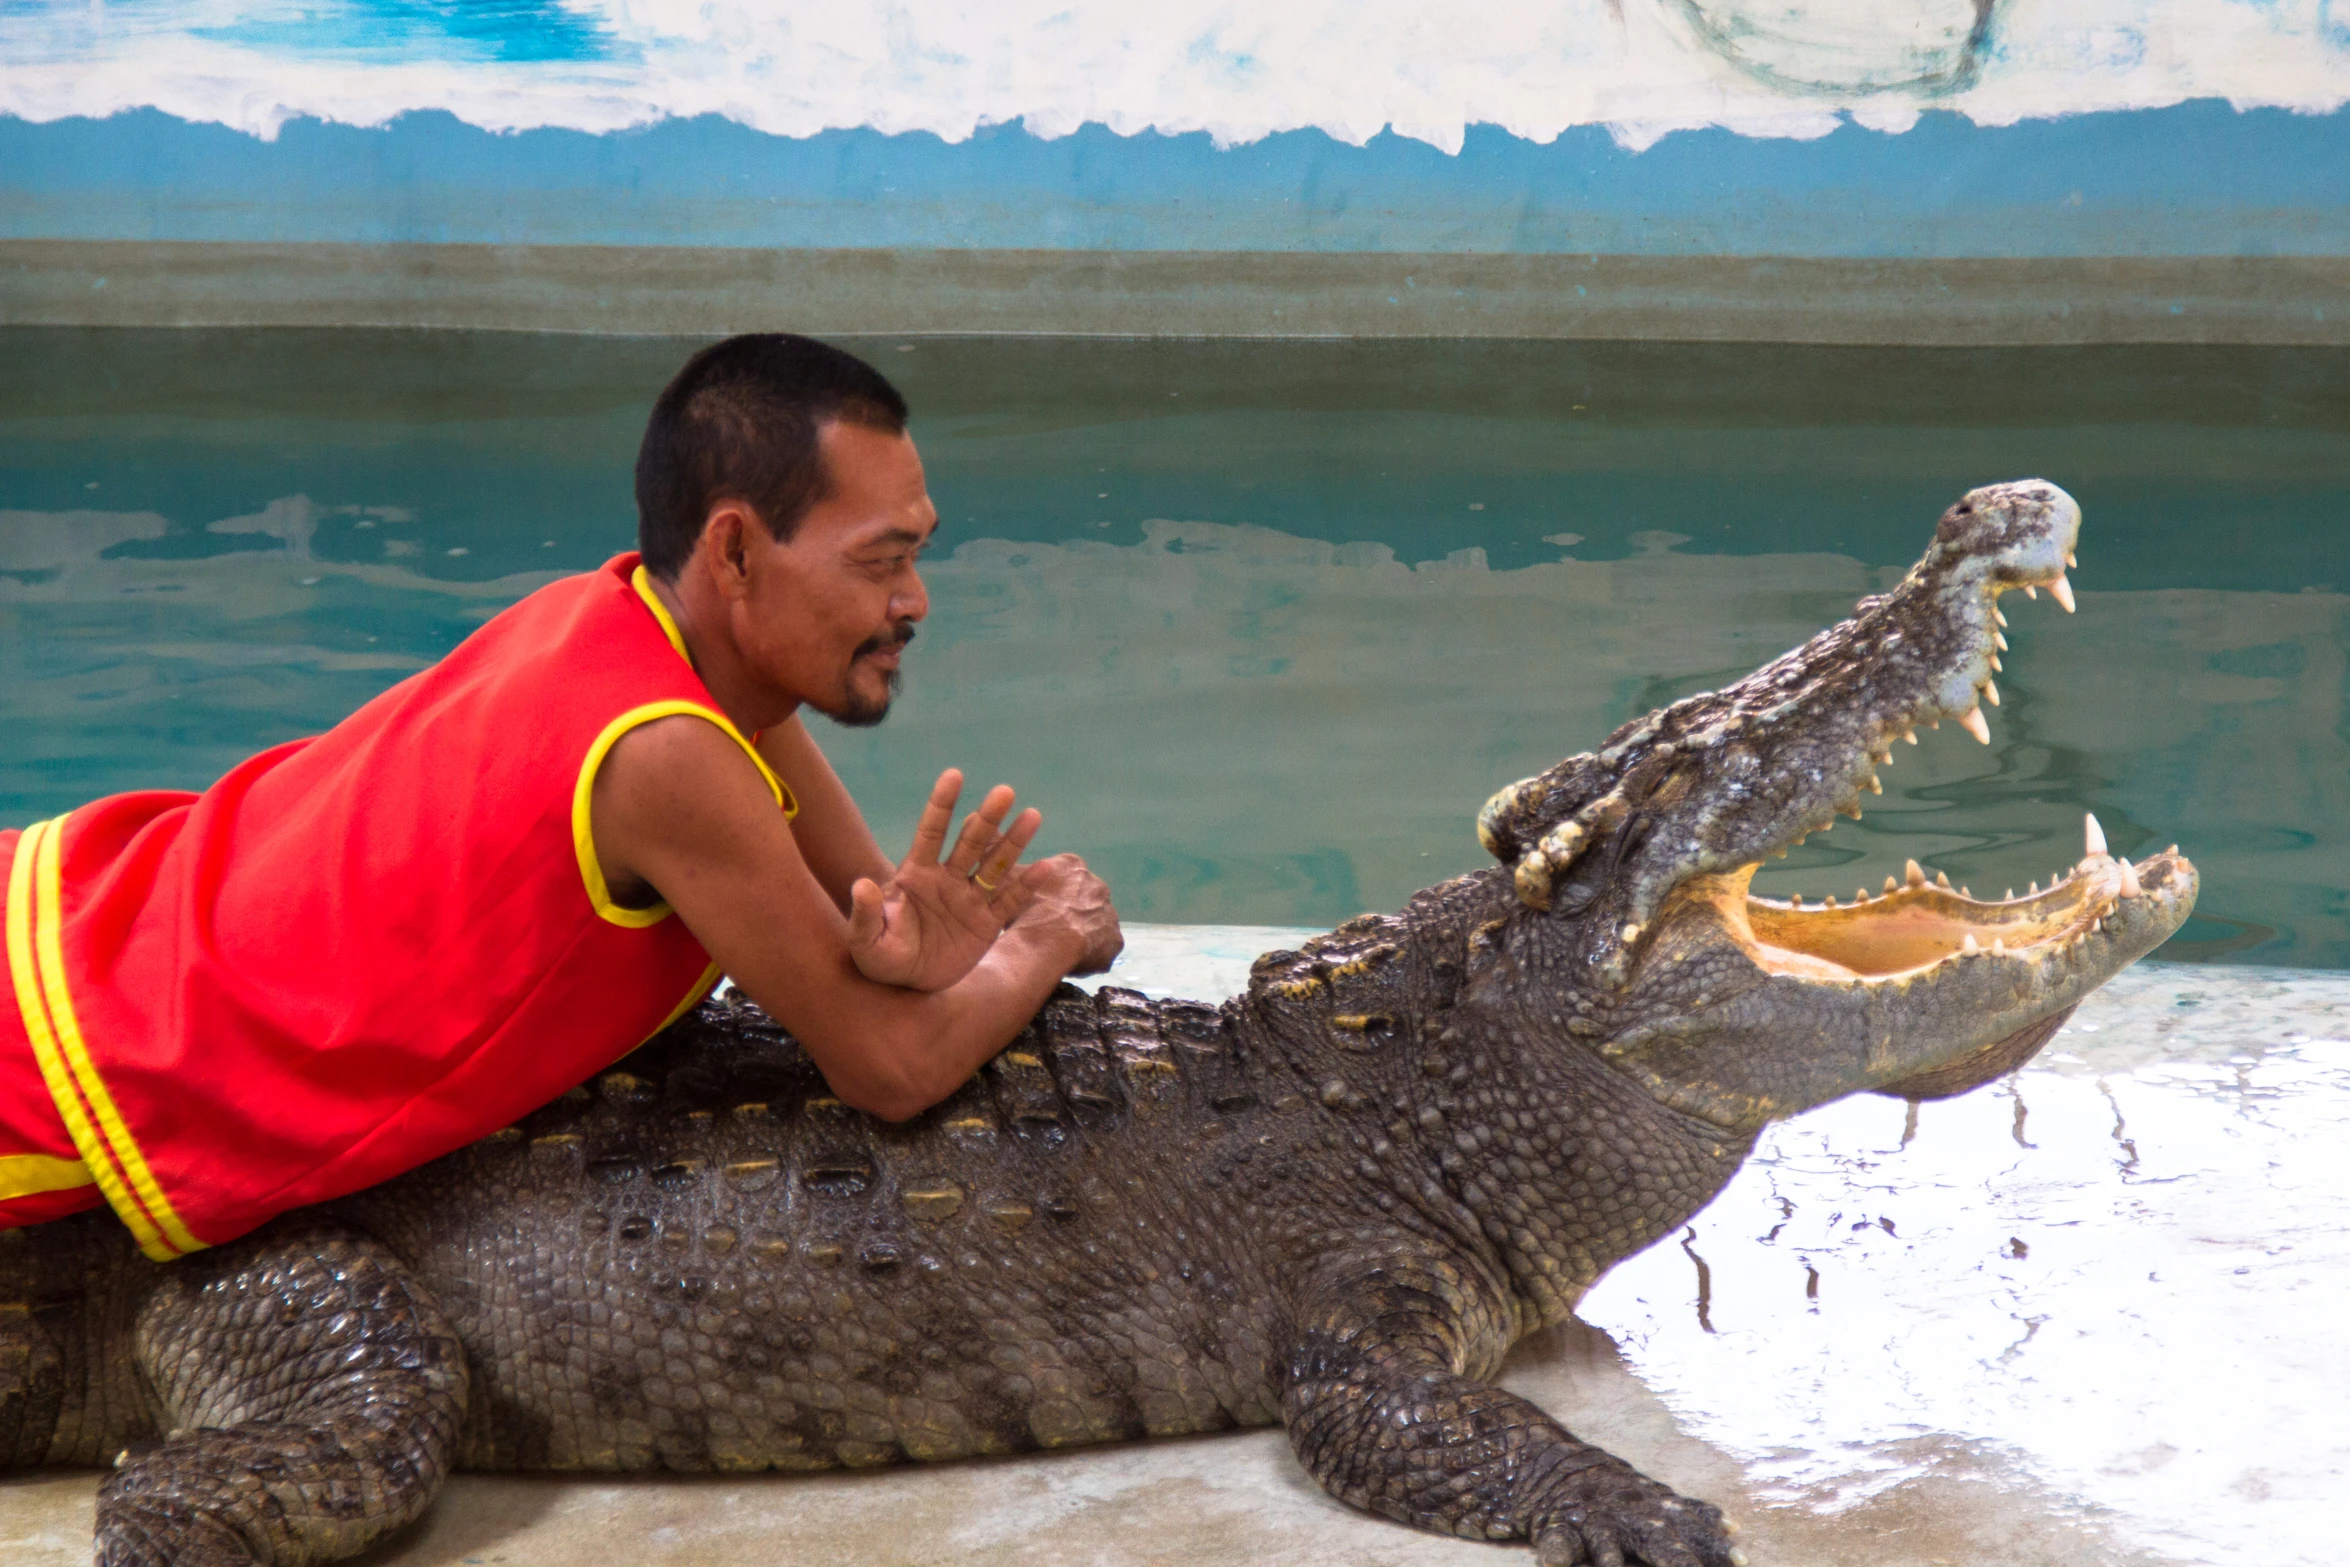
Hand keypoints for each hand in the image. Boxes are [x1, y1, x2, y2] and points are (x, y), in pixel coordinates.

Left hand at [846, 769, 1041, 991]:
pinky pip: (1010, 901)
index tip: (954, 775)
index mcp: (916, 875)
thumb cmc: (880, 959)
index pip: (931, 831)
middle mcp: (947, 880)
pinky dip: (1027, 885)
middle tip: (1004, 792)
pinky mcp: (987, 924)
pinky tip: (1045, 867)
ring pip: (995, 865)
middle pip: (970, 841)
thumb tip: (862, 885)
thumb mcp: (866, 941)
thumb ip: (866, 913)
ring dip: (1013, 841)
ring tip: (1032, 815)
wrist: (906, 988)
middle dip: (987, 818)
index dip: (942, 804)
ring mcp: (969, 900)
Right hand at [1011, 852, 1123, 976]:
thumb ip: (1006, 865)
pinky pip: (1102, 949)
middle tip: (1048, 931)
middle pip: (1080, 901)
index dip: (1049, 896)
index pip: (1062, 879)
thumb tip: (999, 848)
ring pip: (1093, 925)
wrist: (1047, 940)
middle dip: (1067, 914)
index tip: (1037, 911)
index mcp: (1072, 866)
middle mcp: (1098, 886)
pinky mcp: (1115, 941)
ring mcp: (1110, 915)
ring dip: (1081, 935)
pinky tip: (1074, 963)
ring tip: (1059, 950)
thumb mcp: (1005, 879)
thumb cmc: (1025, 908)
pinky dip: (1091, 956)